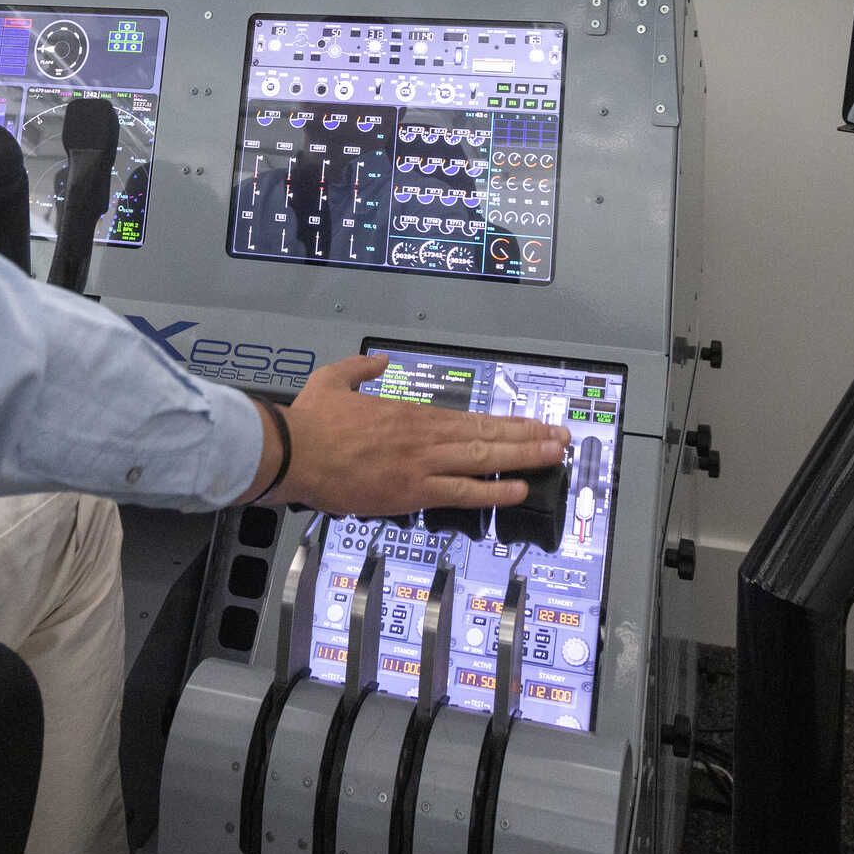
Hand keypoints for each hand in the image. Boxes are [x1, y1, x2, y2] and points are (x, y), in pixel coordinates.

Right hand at [250, 354, 568, 517]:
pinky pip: (461, 492)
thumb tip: (381, 362)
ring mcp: (422, 464)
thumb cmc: (311, 420)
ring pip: (483, 459)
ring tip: (555, 456)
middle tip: (561, 439)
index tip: (533, 423)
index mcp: (411, 415)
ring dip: (523, 457)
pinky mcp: (410, 491)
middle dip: (529, 438)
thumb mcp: (335, 379)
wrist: (292, 451)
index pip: (472, 418)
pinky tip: (518, 489)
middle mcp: (425, 436)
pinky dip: (491, 490)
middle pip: (488, 435)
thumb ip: (363, 370)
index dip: (507, 422)